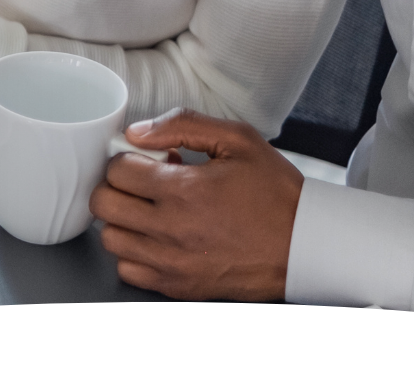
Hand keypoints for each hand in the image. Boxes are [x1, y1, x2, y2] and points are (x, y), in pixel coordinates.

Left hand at [91, 109, 304, 300]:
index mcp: (184, 190)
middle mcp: (172, 229)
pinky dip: (134, 253)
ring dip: (122, 219)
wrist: (309, 246)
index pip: (117, 170)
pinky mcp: (179, 286)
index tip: (146, 160)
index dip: (127, 158)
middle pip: (104, 203)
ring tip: (149, 209)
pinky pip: (128, 270)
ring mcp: (173, 262)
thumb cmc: (276, 194)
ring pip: (111, 237)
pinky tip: (156, 237)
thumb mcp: (238, 141)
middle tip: (141, 182)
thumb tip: (137, 132)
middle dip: (117, 185)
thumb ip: (182, 126)